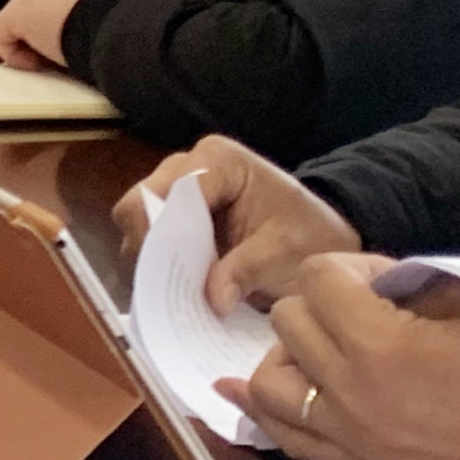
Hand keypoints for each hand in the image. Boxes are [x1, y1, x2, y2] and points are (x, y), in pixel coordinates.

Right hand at [116, 135, 360, 310]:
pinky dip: (158, 265)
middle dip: (148, 250)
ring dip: (150, 260)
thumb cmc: (311, 234)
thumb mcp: (286, 253)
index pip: (161, 194)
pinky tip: (176, 290)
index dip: (156, 236)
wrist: (324, 236)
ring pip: (136, 224)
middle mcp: (185, 166)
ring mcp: (175, 189)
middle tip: (165, 291)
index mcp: (216, 160)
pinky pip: (148, 239)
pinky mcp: (174, 215)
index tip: (167, 280)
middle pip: (138, 206)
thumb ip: (246, 270)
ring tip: (171, 295)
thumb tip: (211, 300)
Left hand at [223, 253, 459, 459]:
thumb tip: (364, 279)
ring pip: (271, 386)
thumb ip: (407, 284)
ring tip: (322, 344)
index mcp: (383, 347)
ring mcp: (360, 441)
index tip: (378, 275)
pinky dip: (268, 414)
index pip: (316, 281)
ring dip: (287, 354)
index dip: (346, 267)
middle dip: (318, 304)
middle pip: (287, 325)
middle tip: (362, 306)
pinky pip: (294, 442)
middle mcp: (356, 397)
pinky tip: (245, 393)